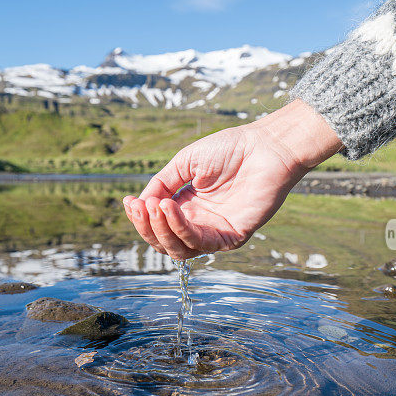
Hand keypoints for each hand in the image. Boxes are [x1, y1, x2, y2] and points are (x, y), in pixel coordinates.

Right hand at [123, 99, 341, 259]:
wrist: (266, 147)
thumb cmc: (231, 149)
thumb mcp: (185, 162)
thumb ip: (162, 183)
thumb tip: (140, 203)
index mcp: (188, 207)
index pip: (157, 225)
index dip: (140, 218)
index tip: (130, 202)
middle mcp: (200, 224)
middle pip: (164, 242)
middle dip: (147, 227)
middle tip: (140, 207)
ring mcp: (216, 233)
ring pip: (178, 249)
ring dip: (161, 230)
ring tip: (155, 207)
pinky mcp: (232, 238)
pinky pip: (200, 243)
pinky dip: (180, 228)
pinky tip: (170, 208)